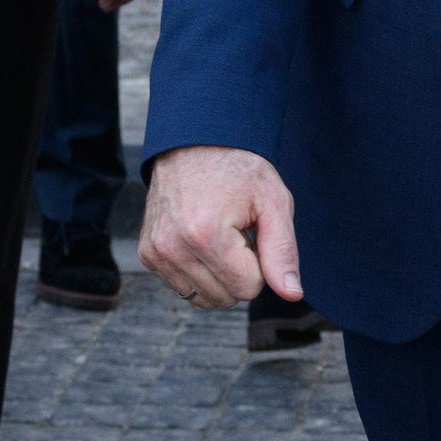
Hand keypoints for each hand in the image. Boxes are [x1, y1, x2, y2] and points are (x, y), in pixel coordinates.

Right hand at [140, 143, 303, 307]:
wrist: (194, 142)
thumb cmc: (237, 168)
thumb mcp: (272, 201)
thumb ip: (283, 251)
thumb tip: (292, 294)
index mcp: (205, 234)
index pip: (248, 288)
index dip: (260, 264)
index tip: (253, 233)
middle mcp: (173, 247)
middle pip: (225, 297)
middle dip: (240, 272)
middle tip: (238, 233)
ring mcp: (156, 253)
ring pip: (204, 297)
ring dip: (220, 275)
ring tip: (220, 236)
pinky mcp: (148, 254)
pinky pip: (184, 287)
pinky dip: (199, 271)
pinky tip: (202, 240)